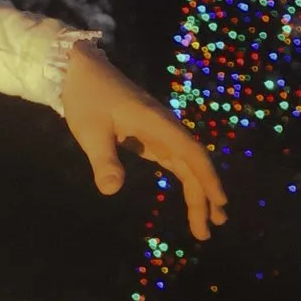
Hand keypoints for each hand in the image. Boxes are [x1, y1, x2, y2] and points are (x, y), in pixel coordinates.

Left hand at [60, 44, 225, 240]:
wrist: (79, 70)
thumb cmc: (86, 97)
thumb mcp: (90, 131)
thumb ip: (103, 160)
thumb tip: (111, 190)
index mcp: (159, 124)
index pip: (192, 155)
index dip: (208, 179)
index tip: (220, 203)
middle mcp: (166, 128)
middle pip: (193, 165)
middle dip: (203, 197)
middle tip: (208, 230)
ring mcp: (161, 132)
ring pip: (187, 165)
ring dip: (198, 192)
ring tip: (207, 223)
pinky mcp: (151, 136)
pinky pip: (175, 161)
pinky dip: (186, 180)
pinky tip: (192, 198)